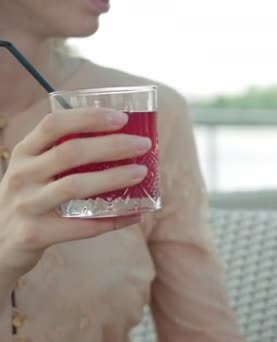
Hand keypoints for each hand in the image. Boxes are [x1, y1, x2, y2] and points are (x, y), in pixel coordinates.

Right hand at [0, 108, 150, 281]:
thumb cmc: (30, 199)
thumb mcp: (35, 172)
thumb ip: (65, 157)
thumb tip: (125, 146)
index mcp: (25, 153)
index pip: (54, 124)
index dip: (88, 118)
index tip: (121, 118)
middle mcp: (21, 175)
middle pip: (70, 153)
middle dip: (111, 146)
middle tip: (143, 145)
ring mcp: (26, 205)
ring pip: (75, 186)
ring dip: (114, 178)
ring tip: (141, 173)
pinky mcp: (34, 234)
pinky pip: (80, 226)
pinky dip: (111, 220)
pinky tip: (134, 214)